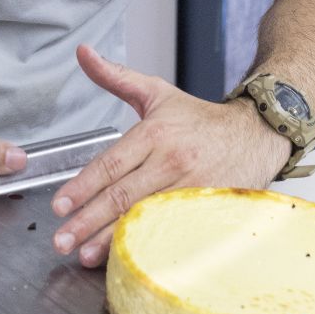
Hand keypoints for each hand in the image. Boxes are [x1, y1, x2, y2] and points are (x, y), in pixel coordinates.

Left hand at [51, 45, 291, 266]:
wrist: (255, 134)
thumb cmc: (199, 118)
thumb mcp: (156, 93)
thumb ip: (116, 76)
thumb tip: (83, 53)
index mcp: (154, 134)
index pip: (110, 164)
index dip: (82, 187)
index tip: (59, 205)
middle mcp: (171, 162)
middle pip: (122, 197)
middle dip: (87, 222)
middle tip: (61, 241)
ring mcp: (191, 189)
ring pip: (145, 218)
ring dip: (112, 241)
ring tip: (85, 255)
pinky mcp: (208, 210)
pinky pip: (173, 232)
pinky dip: (150, 246)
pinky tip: (129, 259)